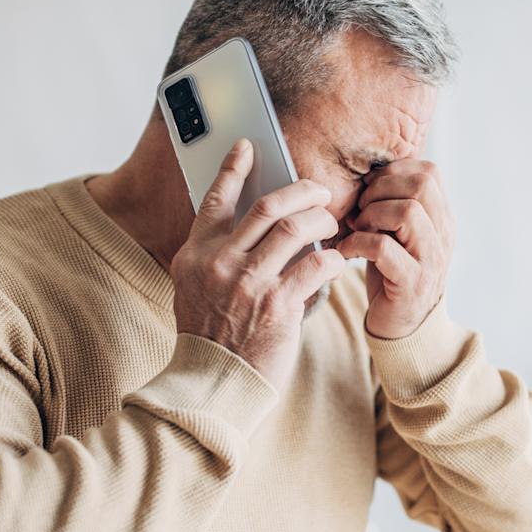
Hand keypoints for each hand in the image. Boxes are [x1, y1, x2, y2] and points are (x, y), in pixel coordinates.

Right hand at [172, 139, 348, 389]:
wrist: (214, 383)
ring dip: (320, 221)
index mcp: (195, 255)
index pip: (215, 200)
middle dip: (300, 191)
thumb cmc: (209, 337)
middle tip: (320, 190)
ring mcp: (248, 283)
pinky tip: (335, 260)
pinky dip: (330, 258)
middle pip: (267, 207)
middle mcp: (219, 263)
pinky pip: (314, 266)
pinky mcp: (278, 306)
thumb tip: (254, 227)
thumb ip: (217, 257)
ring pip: (294, 229)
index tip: (247, 147)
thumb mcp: (196, 290)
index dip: (232, 169)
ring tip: (331, 224)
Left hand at [335, 158, 453, 338]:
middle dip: (381, 190)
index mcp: (441, 219)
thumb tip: (367, 178)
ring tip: (357, 230)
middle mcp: (443, 236)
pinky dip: (357, 243)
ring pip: (407, 212)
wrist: (403, 327)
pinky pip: (383, 247)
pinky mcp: (411, 283)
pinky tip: (346, 251)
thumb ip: (391, 205)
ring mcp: (431, 260)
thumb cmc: (393, 274)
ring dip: (371, 215)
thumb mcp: (397, 233)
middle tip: (361, 210)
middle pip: (421, 185)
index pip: (429, 172)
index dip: (394, 171)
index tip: (371, 190)